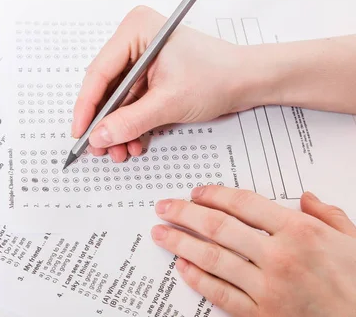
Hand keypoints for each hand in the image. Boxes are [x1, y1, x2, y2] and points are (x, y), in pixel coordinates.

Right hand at [72, 6, 263, 161]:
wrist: (248, 82)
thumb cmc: (219, 76)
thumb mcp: (169, 102)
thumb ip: (130, 121)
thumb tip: (99, 136)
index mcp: (136, 30)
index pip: (99, 72)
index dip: (86, 106)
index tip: (80, 132)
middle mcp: (135, 41)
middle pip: (104, 87)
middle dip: (104, 121)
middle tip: (99, 147)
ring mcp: (141, 59)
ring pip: (116, 99)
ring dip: (117, 127)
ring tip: (120, 151)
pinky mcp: (148, 75)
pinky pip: (129, 103)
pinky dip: (130, 124)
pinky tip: (133, 142)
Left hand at [151, 186, 355, 315]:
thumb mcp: (351, 240)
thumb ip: (326, 215)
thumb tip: (306, 197)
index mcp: (300, 232)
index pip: (244, 204)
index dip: (214, 194)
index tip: (196, 192)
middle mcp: (279, 257)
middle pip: (219, 227)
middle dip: (185, 214)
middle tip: (164, 207)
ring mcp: (267, 288)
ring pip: (212, 258)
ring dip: (181, 243)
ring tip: (161, 233)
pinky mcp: (261, 314)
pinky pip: (220, 293)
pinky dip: (197, 279)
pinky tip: (182, 267)